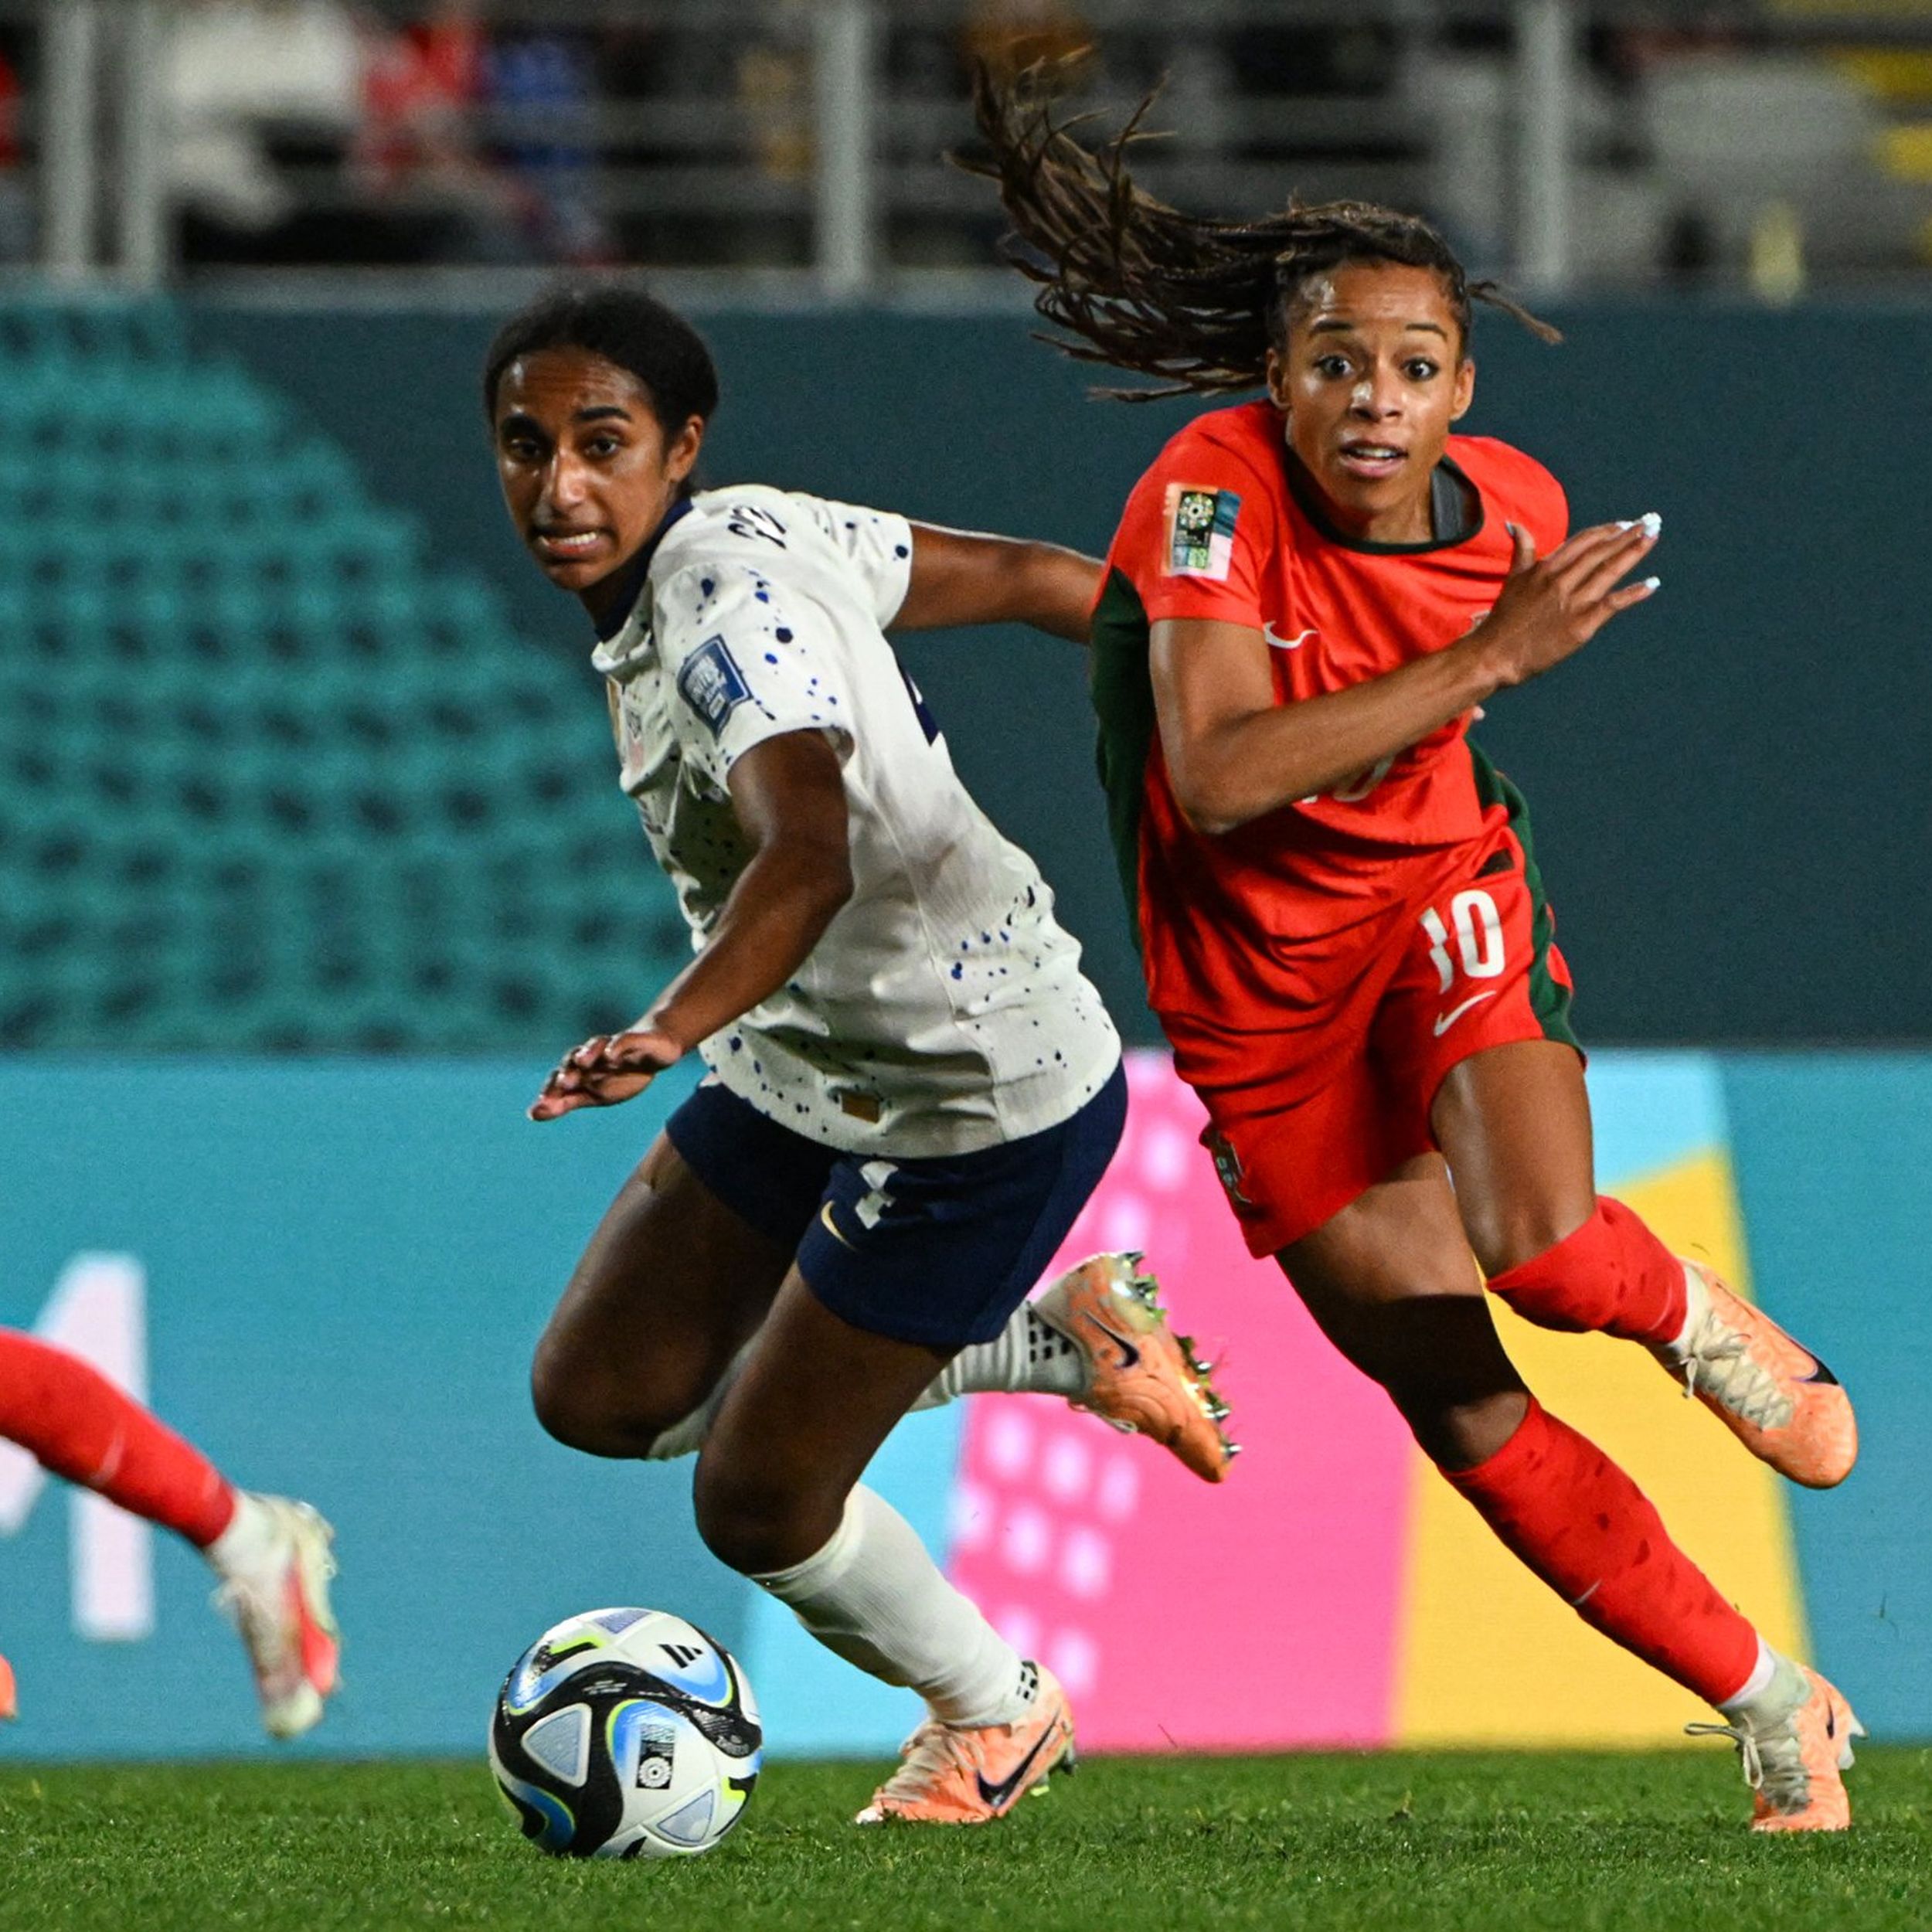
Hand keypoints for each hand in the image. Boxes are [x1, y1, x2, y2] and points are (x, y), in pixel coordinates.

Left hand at [528, 1026, 683, 1120]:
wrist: (657, 1048)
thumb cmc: (622, 1073)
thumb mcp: (594, 1094)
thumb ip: (564, 1102)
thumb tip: (531, 1114)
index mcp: (581, 1070)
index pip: (561, 1077)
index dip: (551, 1090)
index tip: (539, 1108)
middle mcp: (593, 1055)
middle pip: (575, 1059)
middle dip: (568, 1071)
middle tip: (562, 1084)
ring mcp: (613, 1045)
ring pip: (596, 1046)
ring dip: (588, 1053)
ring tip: (582, 1062)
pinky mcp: (635, 1039)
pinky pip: (624, 1040)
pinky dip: (616, 1046)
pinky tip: (611, 1055)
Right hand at [1466, 516, 1659, 689]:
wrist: (1494, 655)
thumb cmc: (1502, 620)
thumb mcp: (1512, 579)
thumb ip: (1522, 551)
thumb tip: (1515, 525)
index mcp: (1545, 568)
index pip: (1582, 541)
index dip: (1606, 531)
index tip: (1625, 523)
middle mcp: (1560, 580)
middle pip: (1601, 551)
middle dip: (1628, 534)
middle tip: (1651, 521)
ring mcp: (1572, 602)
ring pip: (1609, 571)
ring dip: (1634, 551)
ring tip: (1654, 536)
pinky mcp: (1580, 625)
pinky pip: (1612, 604)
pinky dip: (1633, 593)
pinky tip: (1652, 583)